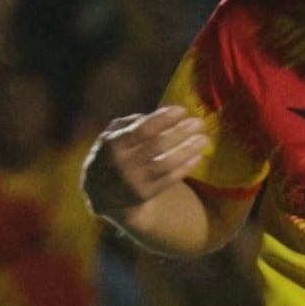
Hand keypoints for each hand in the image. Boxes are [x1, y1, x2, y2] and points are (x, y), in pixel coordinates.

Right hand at [82, 105, 211, 218]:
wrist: (100, 194)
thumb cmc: (110, 156)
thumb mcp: (109, 136)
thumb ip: (128, 123)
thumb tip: (154, 115)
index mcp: (114, 144)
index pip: (142, 129)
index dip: (163, 119)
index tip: (182, 109)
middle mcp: (124, 163)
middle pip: (158, 146)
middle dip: (181, 132)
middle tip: (200, 122)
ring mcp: (135, 181)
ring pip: (166, 164)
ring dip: (187, 150)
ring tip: (204, 139)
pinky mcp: (145, 195)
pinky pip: (169, 180)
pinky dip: (185, 168)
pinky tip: (198, 157)